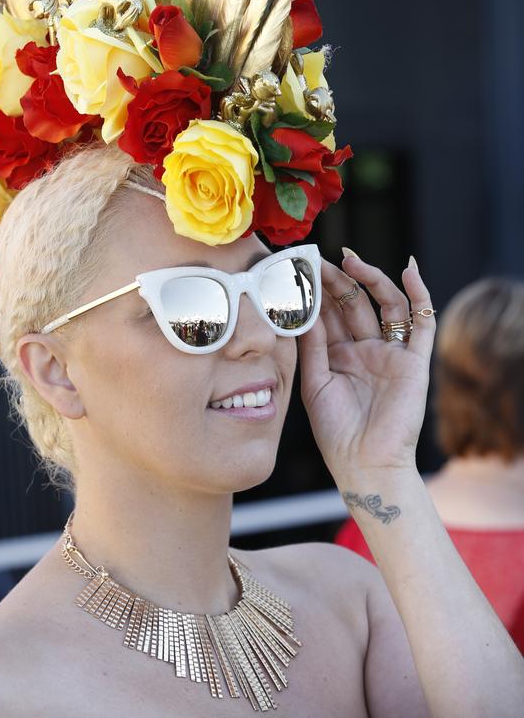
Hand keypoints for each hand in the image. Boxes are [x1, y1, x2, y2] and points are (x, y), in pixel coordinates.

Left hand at [299, 251, 435, 482]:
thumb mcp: (314, 382)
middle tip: (322, 260)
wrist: (365, 465)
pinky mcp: (415, 362)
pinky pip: (423, 323)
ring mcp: (392, 354)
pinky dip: (420, 295)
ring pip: (386, 305)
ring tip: (351, 261)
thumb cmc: (336, 432)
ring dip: (372, 280)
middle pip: (355, 304)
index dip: (320, 291)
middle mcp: (367, 350)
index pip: (331, 313)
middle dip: (340, 280)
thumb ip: (312, 345)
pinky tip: (409, 271)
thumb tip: (304, 306)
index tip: (302, 267)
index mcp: (341, 356)